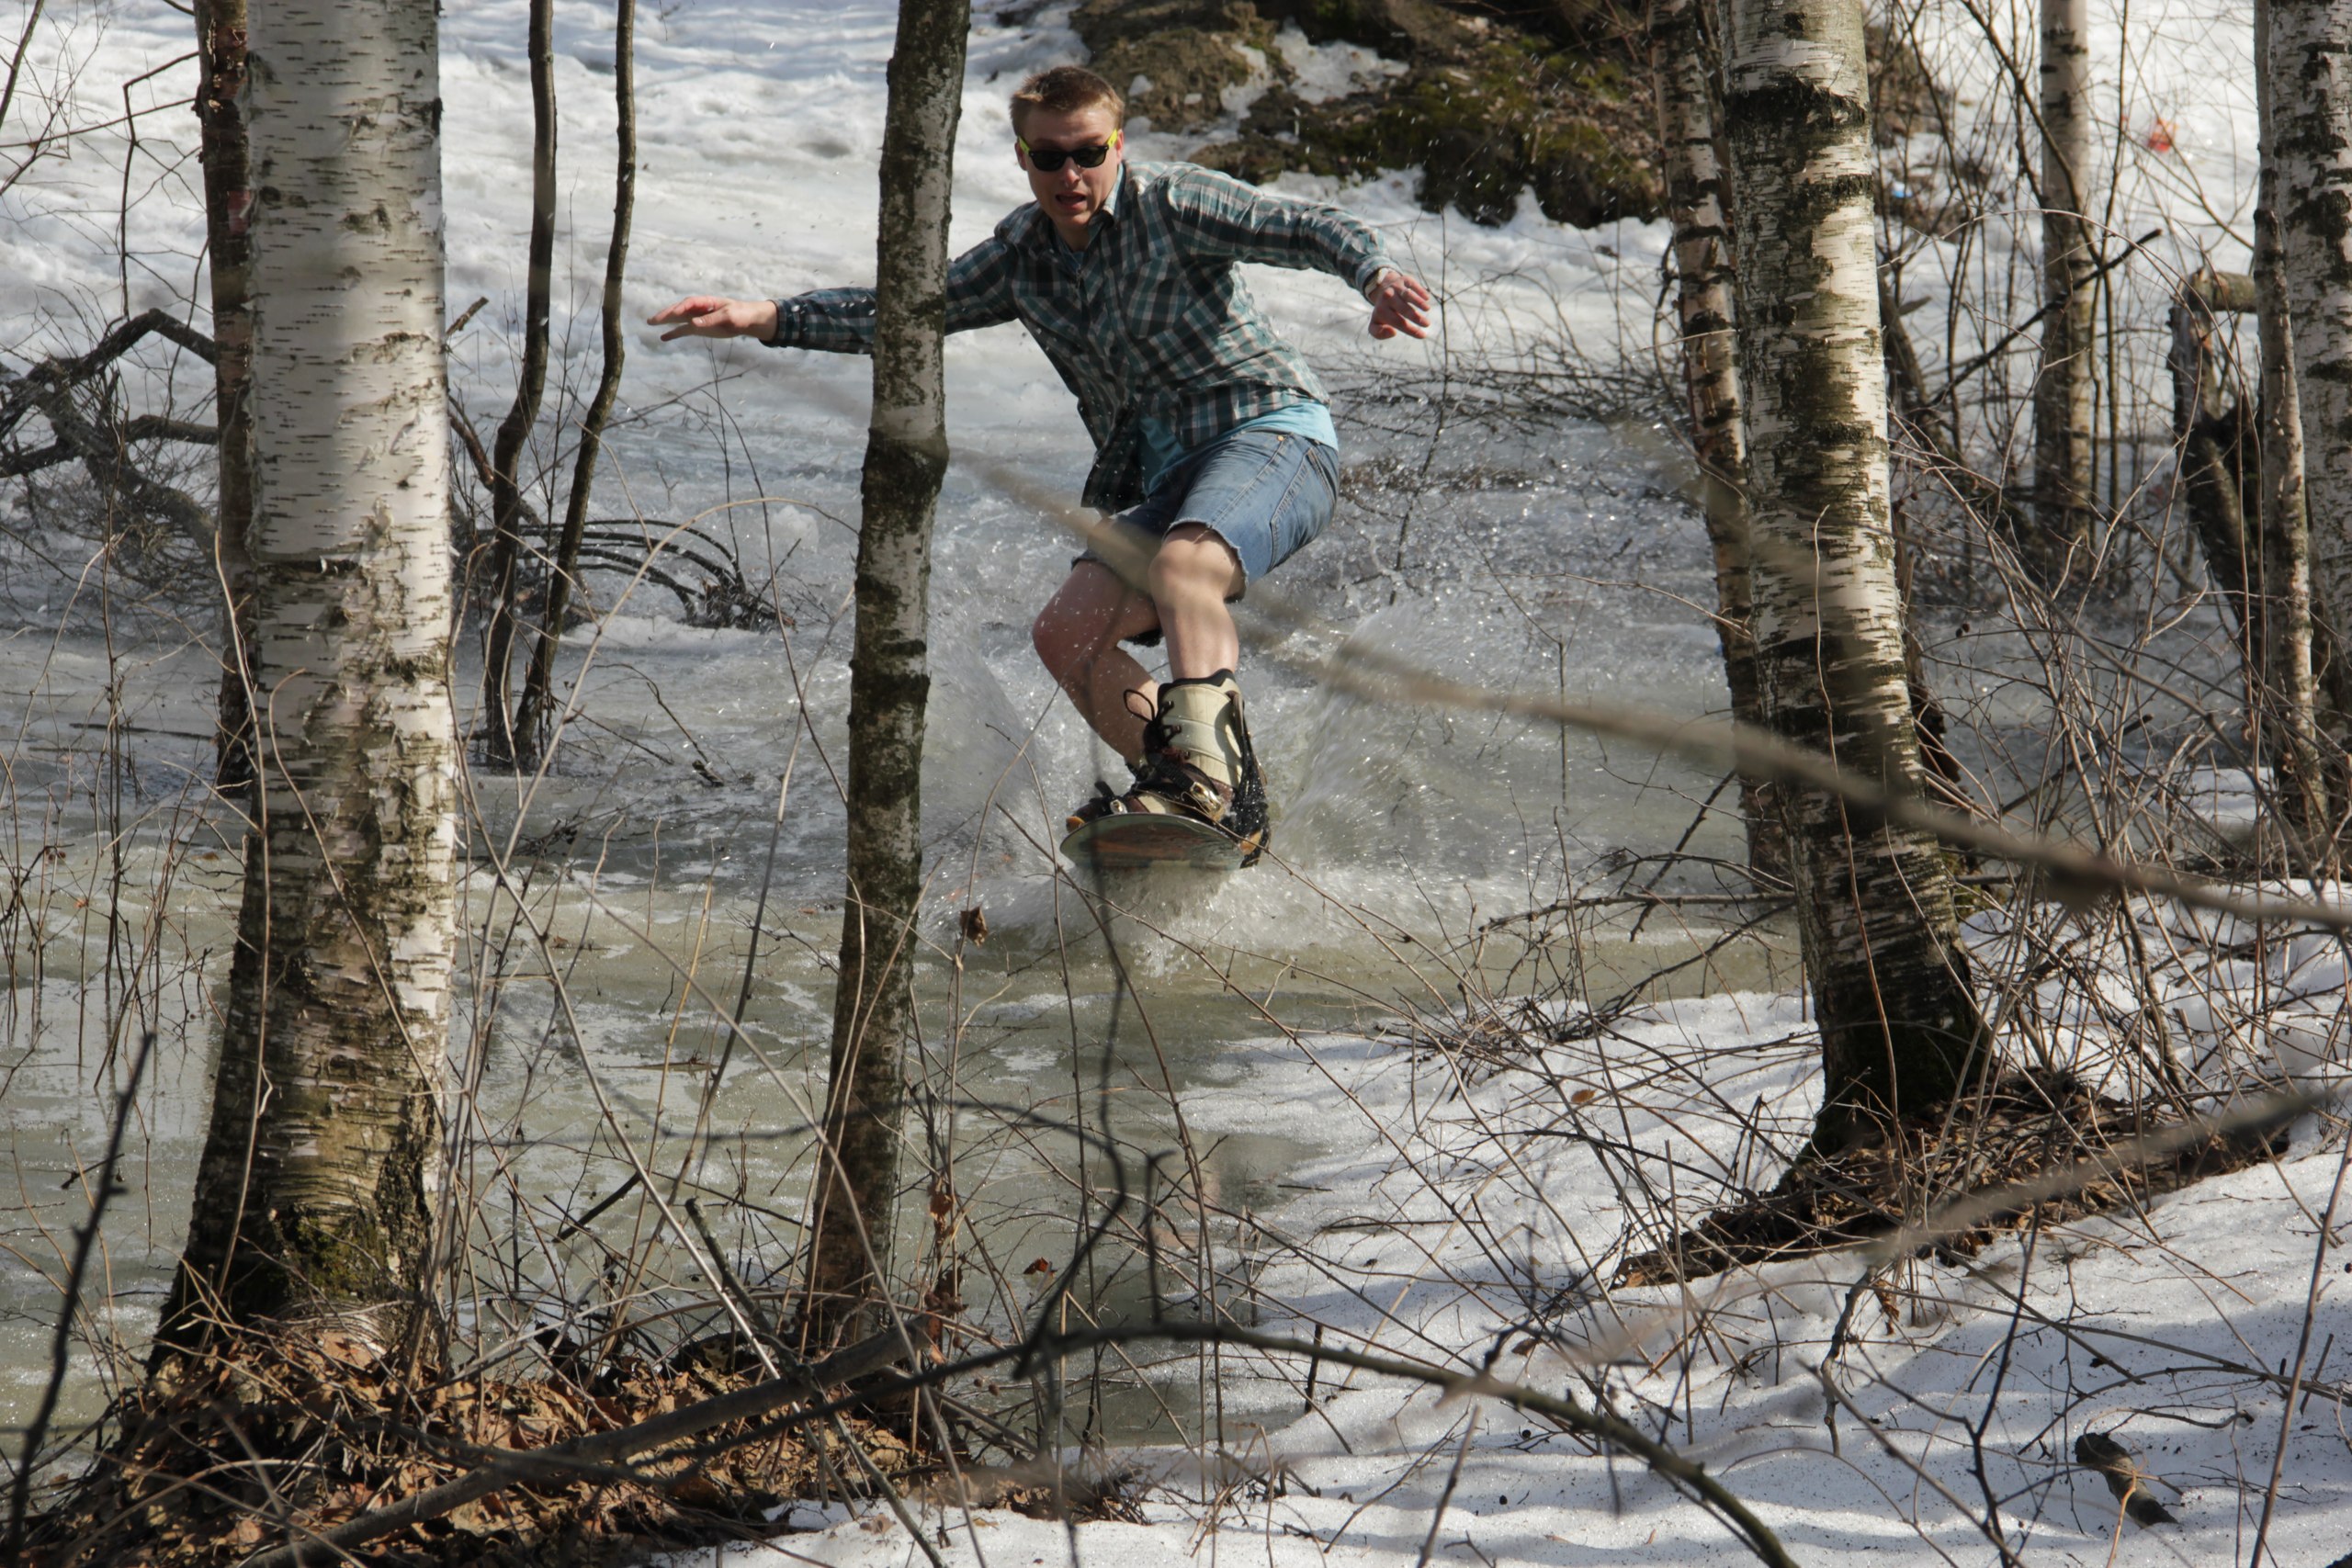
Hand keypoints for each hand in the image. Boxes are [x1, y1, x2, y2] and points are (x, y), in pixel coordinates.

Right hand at [647, 295, 778, 342]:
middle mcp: (698, 309)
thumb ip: (711, 320)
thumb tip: (693, 323)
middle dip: (665, 314)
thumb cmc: (740, 314)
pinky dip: (673, 333)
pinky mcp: (699, 328)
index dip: (679, 309)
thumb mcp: (728, 316)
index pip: (688, 304)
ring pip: (677, 319)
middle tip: (651, 320)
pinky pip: (683, 330)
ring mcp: (697, 318)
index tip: (671, 315)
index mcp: (705, 302)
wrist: (748, 320)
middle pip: (678, 310)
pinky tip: (663, 337)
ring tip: (650, 324)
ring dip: (665, 321)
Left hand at [1365, 269, 1432, 340]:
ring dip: (1418, 302)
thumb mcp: (1375, 324)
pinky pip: (1413, 285)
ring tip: (1427, 309)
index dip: (1411, 330)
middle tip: (1427, 324)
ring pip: (1408, 295)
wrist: (1382, 289)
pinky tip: (1426, 298)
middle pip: (1404, 309)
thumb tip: (1393, 332)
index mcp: (1381, 311)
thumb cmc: (1383, 312)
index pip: (1398, 322)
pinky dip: (1420, 291)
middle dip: (1416, 318)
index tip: (1423, 335)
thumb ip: (1379, 333)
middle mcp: (1387, 298)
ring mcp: (1396, 287)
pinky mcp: (1404, 279)